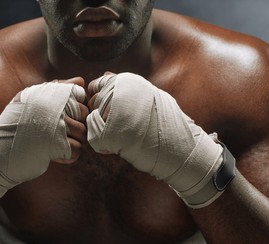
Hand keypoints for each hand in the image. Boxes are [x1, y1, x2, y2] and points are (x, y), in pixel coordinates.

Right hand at [0, 79, 87, 206]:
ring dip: (73, 142)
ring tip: (55, 144)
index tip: (62, 117)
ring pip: (83, 133)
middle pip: (84, 115)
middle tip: (59, 134)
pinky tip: (54, 155)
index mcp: (46, 92)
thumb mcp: (30, 101)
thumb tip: (81, 81)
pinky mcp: (55, 145)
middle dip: (77, 126)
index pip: (80, 95)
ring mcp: (54, 125)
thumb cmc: (14, 126)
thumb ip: (56, 89)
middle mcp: (52, 105)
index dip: (75, 108)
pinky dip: (68, 156)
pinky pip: (77, 150)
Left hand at [86, 73, 231, 207]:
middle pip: (92, 103)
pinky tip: (118, 145)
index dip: (101, 99)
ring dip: (102, 128)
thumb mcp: (146, 94)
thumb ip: (124, 86)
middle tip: (120, 126)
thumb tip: (106, 73)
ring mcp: (110, 111)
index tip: (113, 110)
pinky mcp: (108, 132)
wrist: (177, 145)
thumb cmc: (163, 120)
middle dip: (100, 115)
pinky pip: (93, 137)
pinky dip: (102, 144)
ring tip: (121, 134)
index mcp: (125, 80)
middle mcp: (115, 91)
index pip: (96, 85)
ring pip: (91, 119)